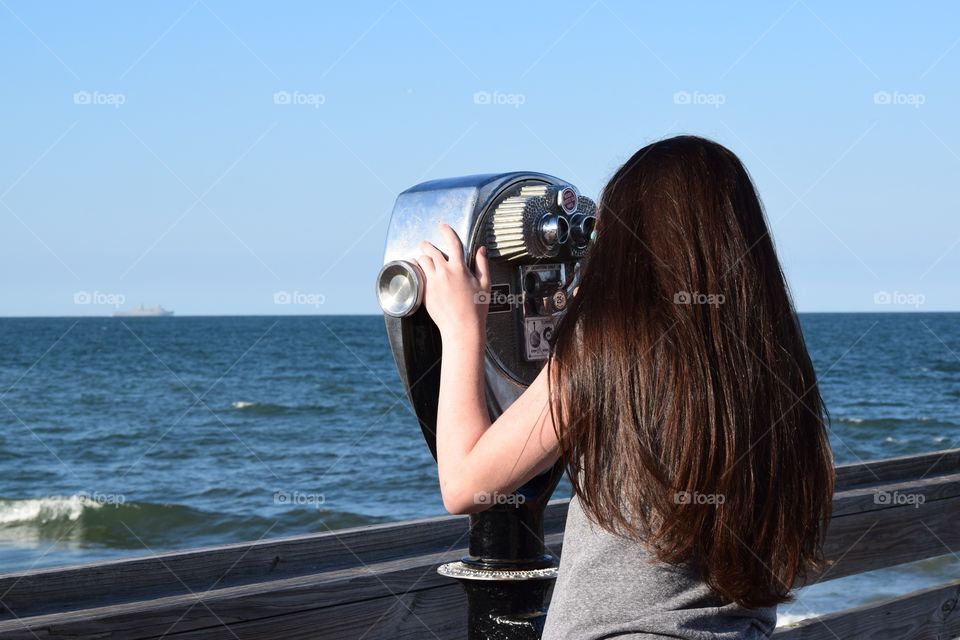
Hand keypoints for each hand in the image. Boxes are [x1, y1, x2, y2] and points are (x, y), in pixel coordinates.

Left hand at [414, 223, 490, 340]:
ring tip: (420, 256)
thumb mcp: (485, 284)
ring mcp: (433, 282)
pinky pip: (417, 275)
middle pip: (431, 251)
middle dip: (427, 244)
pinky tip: (415, 268)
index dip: (447, 232)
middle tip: (425, 243)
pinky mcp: (425, 292)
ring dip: (420, 256)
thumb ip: (482, 264)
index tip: (443, 226)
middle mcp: (444, 272)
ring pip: (421, 261)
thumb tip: (481, 249)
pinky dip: (415, 269)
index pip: (453, 243)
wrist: (462, 328)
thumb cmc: (476, 308)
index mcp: (459, 268)